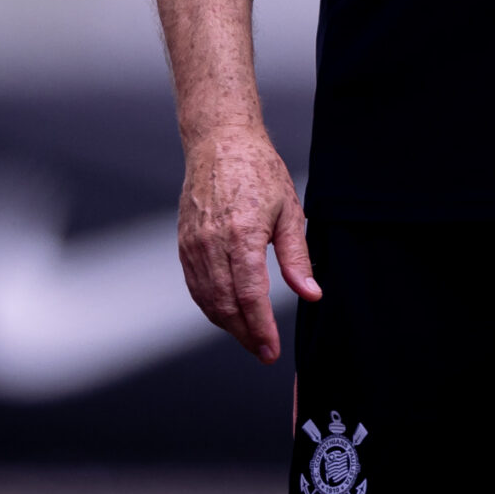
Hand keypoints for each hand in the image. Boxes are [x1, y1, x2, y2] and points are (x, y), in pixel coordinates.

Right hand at [176, 122, 321, 362]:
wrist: (220, 142)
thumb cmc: (258, 170)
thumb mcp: (289, 210)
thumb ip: (297, 256)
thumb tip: (310, 292)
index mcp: (241, 234)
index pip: (249, 296)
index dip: (260, 329)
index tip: (271, 350)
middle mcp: (212, 243)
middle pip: (225, 305)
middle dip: (245, 334)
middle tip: (264, 351)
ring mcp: (193, 245)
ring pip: (207, 300)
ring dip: (227, 325)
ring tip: (250, 336)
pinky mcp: (184, 244)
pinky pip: (196, 286)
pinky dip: (211, 306)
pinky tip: (228, 313)